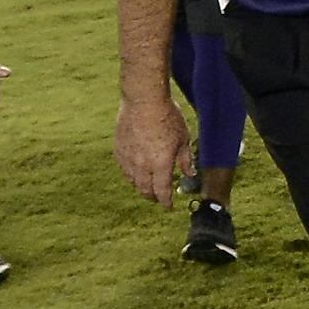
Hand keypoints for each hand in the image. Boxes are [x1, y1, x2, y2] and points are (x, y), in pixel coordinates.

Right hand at [114, 93, 193, 208]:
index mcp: (160, 165)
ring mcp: (128, 159)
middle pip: (145, 190)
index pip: (162, 192)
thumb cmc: (167, 117)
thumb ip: (185, 159)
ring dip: (141, 186)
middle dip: (153, 197)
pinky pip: (124, 169)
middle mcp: (142, 166)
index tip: (168, 207)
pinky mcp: (118, 150)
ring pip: (133, 181)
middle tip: (158, 198)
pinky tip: (135, 170)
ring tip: (148, 185)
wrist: (143, 101)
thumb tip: (190, 173)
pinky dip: (131, 174)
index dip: (165, 202)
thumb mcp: (183, 138)